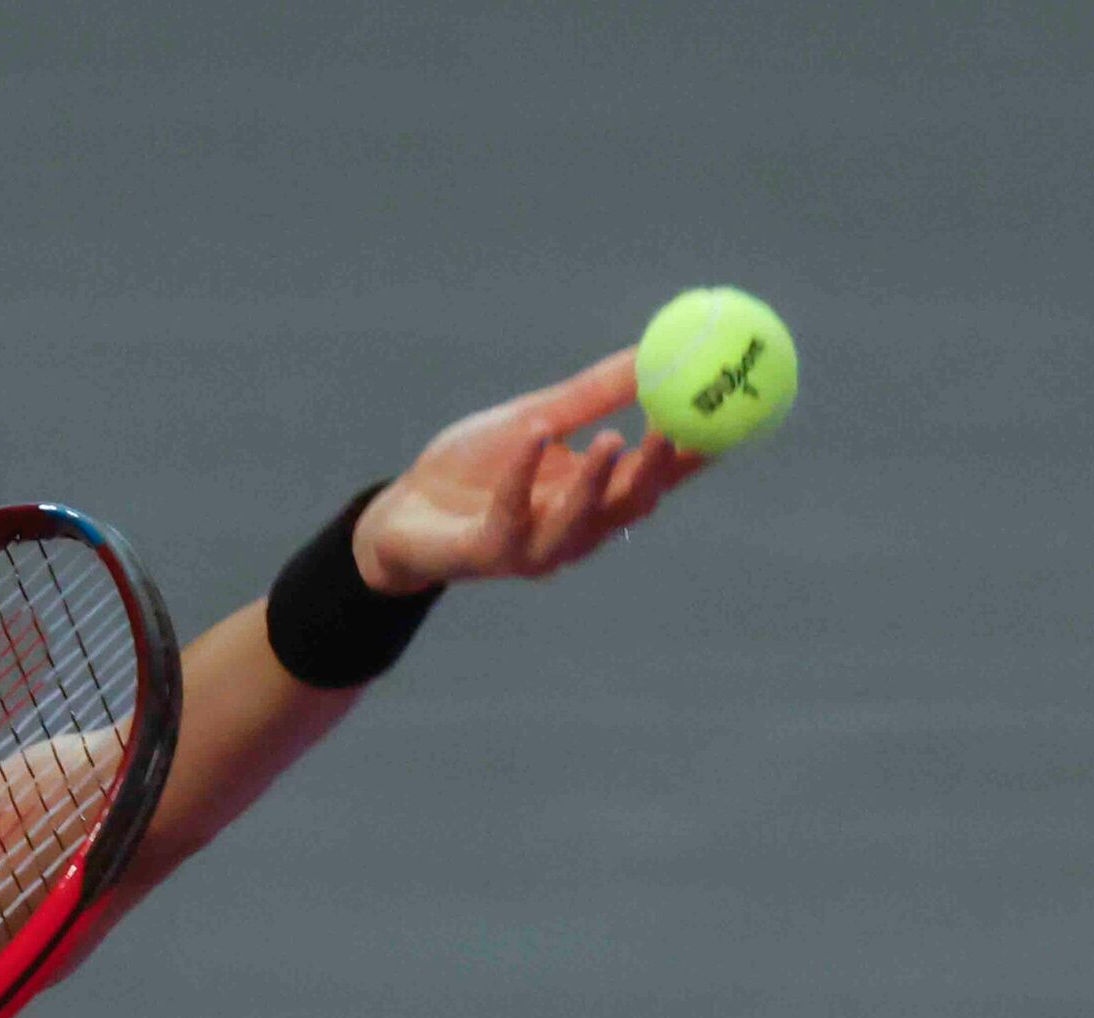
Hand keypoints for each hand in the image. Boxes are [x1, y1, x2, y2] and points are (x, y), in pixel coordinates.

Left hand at [350, 345, 713, 594]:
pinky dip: (524, 473)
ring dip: (602, 482)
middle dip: (660, 469)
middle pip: (631, 505)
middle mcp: (576, 529)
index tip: (731, 409)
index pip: (659, 476)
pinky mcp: (489, 553)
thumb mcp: (537, 421)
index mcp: (596, 497)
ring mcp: (534, 548)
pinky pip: (511, 514)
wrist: (401, 513)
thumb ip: (591, 395)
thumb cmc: (472, 470)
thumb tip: (652, 349)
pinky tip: (537, 433)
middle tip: (681, 425)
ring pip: (580, 523)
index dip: (698, 450)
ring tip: (619, 436)